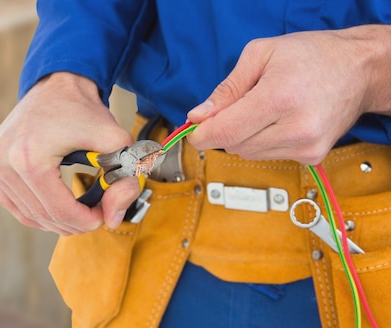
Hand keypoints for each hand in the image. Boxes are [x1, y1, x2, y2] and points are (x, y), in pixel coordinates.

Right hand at [0, 73, 139, 234]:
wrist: (56, 84)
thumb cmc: (84, 110)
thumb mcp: (115, 140)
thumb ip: (124, 179)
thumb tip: (114, 219)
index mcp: (28, 156)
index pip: (59, 210)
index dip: (86, 220)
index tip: (104, 216)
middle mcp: (2, 160)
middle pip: (42, 215)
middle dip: (73, 222)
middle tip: (95, 214)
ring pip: (26, 213)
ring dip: (55, 220)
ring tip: (78, 212)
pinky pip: (12, 202)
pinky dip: (35, 211)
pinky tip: (55, 209)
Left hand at [187, 25, 390, 163]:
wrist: (360, 70)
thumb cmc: (313, 56)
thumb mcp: (261, 55)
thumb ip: (226, 89)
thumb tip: (198, 116)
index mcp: (279, 98)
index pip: (226, 132)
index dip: (202, 134)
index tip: (194, 129)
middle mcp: (296, 128)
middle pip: (234, 145)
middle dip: (225, 128)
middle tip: (237, 106)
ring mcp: (307, 146)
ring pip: (248, 153)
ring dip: (245, 135)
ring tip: (265, 109)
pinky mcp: (312, 157)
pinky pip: (267, 155)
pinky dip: (263, 141)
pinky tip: (279, 121)